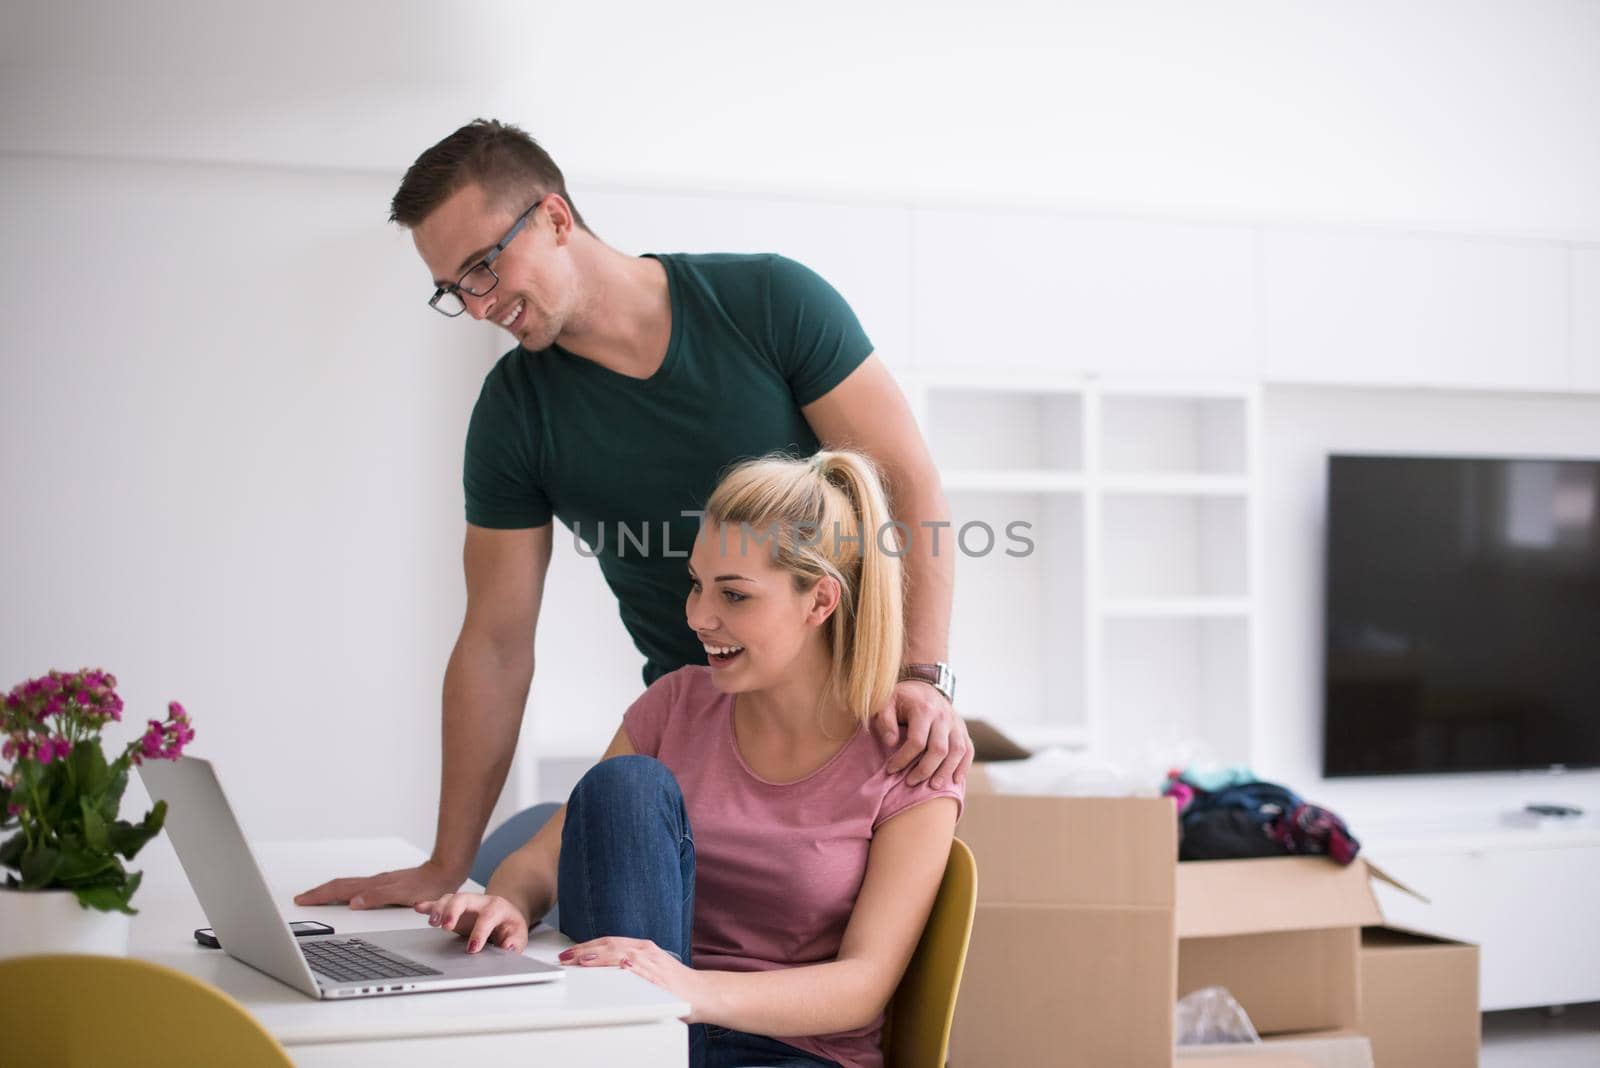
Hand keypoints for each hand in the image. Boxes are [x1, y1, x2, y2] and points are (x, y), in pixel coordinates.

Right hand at [294, 860, 463, 909]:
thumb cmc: (428, 886)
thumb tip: (353, 902)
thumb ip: (378, 897)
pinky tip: (348, 897)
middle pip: (339, 886)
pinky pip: (358, 889)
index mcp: (373, 885)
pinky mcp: (386, 887)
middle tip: (301, 899)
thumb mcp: (403, 894)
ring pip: (348, 886)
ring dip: (330, 892)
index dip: (320, 895)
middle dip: (319, 893)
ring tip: (317, 897)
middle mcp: (374, 883)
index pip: (339, 889)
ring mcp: (379, 884)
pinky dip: (345, 893)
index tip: (302, 900)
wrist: (445, 873)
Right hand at [413, 892, 529, 953]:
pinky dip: (428, 905)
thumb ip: (515, 942)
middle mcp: (480, 902)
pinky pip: (439, 903)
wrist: (505, 914)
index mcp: (498, 907)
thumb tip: (509, 947)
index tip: (472, 949)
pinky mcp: (454, 908)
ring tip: (432, 922)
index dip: (480, 932)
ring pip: (450, 899)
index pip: (488, 916)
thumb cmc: (510, 926)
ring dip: (439, 909)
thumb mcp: (519, 935)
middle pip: (464, 899)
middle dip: (453, 911)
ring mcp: (466, 903)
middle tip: (446, 927)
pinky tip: (419, 907)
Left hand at [558, 936, 707, 1020]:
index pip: (609, 942)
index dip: (588, 946)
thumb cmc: (675, 985)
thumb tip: (606, 968)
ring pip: (620, 954)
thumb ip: (631, 966)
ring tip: (578, 960)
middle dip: (585, 950)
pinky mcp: (657, 977)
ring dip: (597, 956)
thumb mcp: (650, 969)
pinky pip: (636, 970)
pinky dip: (622, 967)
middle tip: (565, 957)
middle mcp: (646, 951)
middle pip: (610, 945)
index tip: (570, 952)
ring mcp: (651, 963)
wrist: (702, 993)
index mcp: (643, 947)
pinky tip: (611, 966)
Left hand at [871, 680, 971, 789]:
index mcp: (924, 709)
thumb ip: (885, 720)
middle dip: (924, 769)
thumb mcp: (887, 702)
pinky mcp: (963, 729)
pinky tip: (956, 780)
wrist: (925, 686)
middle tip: (910, 782)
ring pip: (957, 751)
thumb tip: (890, 742)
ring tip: (933, 786)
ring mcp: (956, 723)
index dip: (903, 759)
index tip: (891, 769)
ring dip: (946, 771)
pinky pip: (968, 749)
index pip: (917, 741)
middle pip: (939, 749)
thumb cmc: (902, 699)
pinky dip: (964, 766)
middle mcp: (943, 716)